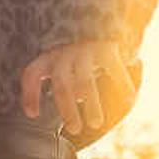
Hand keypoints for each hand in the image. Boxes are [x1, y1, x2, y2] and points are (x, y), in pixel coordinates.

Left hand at [19, 41, 140, 141]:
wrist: (103, 29)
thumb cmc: (78, 61)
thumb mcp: (64, 71)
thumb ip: (64, 93)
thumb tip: (70, 122)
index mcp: (49, 59)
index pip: (32, 74)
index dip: (30, 94)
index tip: (33, 115)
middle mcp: (64, 54)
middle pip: (61, 83)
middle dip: (66, 108)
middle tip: (74, 129)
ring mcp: (85, 51)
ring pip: (85, 81)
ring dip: (91, 104)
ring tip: (95, 123)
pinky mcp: (106, 49)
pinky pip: (113, 70)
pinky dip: (122, 86)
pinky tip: (128, 101)